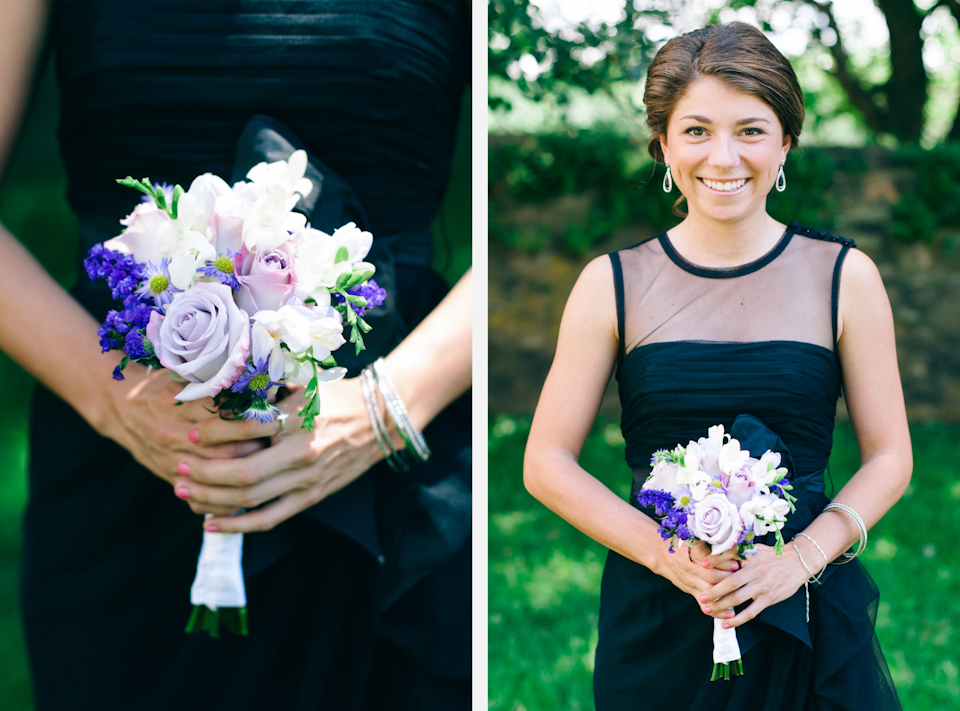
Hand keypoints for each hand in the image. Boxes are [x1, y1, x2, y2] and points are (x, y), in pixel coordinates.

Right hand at [98, 362, 263, 488]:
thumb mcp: (188, 375)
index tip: (279, 418)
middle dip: (258, 452)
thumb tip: (270, 387)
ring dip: (246, 476)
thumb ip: (223, 383)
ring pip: (215, 477)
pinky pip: (199, 498)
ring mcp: (171, 459)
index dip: (256, 422)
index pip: (226, 418)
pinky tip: (249, 497)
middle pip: (226, 452)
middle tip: (283, 449)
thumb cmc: (163, 384)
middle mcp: (174, 434)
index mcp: (180, 403)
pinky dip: (224, 502)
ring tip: (273, 468)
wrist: (118, 405)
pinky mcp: (169, 476)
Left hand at [170, 376, 385, 531]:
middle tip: (178, 469)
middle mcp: (303, 451)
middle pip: (244, 473)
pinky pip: (269, 518)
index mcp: (299, 419)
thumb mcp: (303, 385)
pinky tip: (212, 523)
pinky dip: (238, 525)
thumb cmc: (336, 397)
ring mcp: (308, 478)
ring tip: (184, 494)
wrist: (379, 420)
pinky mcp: (311, 497)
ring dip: (212, 500)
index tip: (191, 435)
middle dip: (204, 474)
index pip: (249, 429)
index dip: (215, 435)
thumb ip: (267, 391)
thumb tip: (222, 388)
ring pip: (251, 499)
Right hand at [655, 540, 739, 619]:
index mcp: (694, 552)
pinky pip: (704, 604)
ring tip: (739, 598)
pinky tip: (730, 613)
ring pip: (709, 592)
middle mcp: (692, 567)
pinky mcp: (690, 590)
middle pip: (712, 577)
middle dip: (729, 580)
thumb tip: (735, 546)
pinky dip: (717, 611)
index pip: (711, 559)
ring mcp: (691, 580)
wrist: (662, 554)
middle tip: (742, 581)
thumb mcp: (695, 540)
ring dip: (725, 596)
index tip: (737, 564)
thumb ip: (712, 544)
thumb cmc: (683, 544)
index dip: (725, 563)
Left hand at [698, 542, 809, 628]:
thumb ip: (737, 551)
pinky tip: (727, 624)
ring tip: (708, 610)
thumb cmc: (771, 555)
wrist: (798, 561)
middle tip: (701, 597)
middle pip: (731, 582)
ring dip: (721, 606)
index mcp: (751, 556)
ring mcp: (763, 585)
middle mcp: (756, 570)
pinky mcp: (770, 598)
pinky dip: (738, 619)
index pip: (730, 556)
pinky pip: (751, 611)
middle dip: (713, 591)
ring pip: (738, 598)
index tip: (701, 566)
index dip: (715, 560)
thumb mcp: (755, 548)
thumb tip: (714, 553)